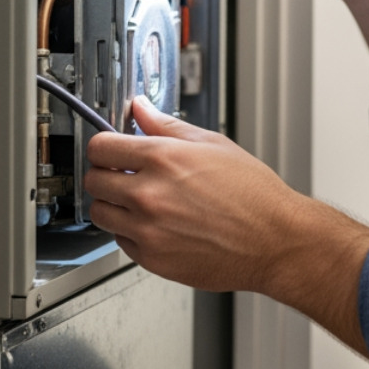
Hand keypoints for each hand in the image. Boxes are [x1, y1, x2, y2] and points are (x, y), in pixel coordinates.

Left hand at [84, 98, 368, 328]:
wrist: (275, 241)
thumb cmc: (253, 195)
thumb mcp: (213, 144)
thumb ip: (167, 125)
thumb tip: (142, 109)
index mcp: (163, 159)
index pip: (101, 147)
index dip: (104, 146)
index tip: (111, 150)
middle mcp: (149, 195)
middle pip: (94, 181)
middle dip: (106, 175)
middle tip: (124, 175)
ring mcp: (148, 230)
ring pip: (101, 214)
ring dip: (114, 205)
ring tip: (140, 201)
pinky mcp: (152, 259)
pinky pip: (121, 241)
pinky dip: (131, 232)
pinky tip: (157, 223)